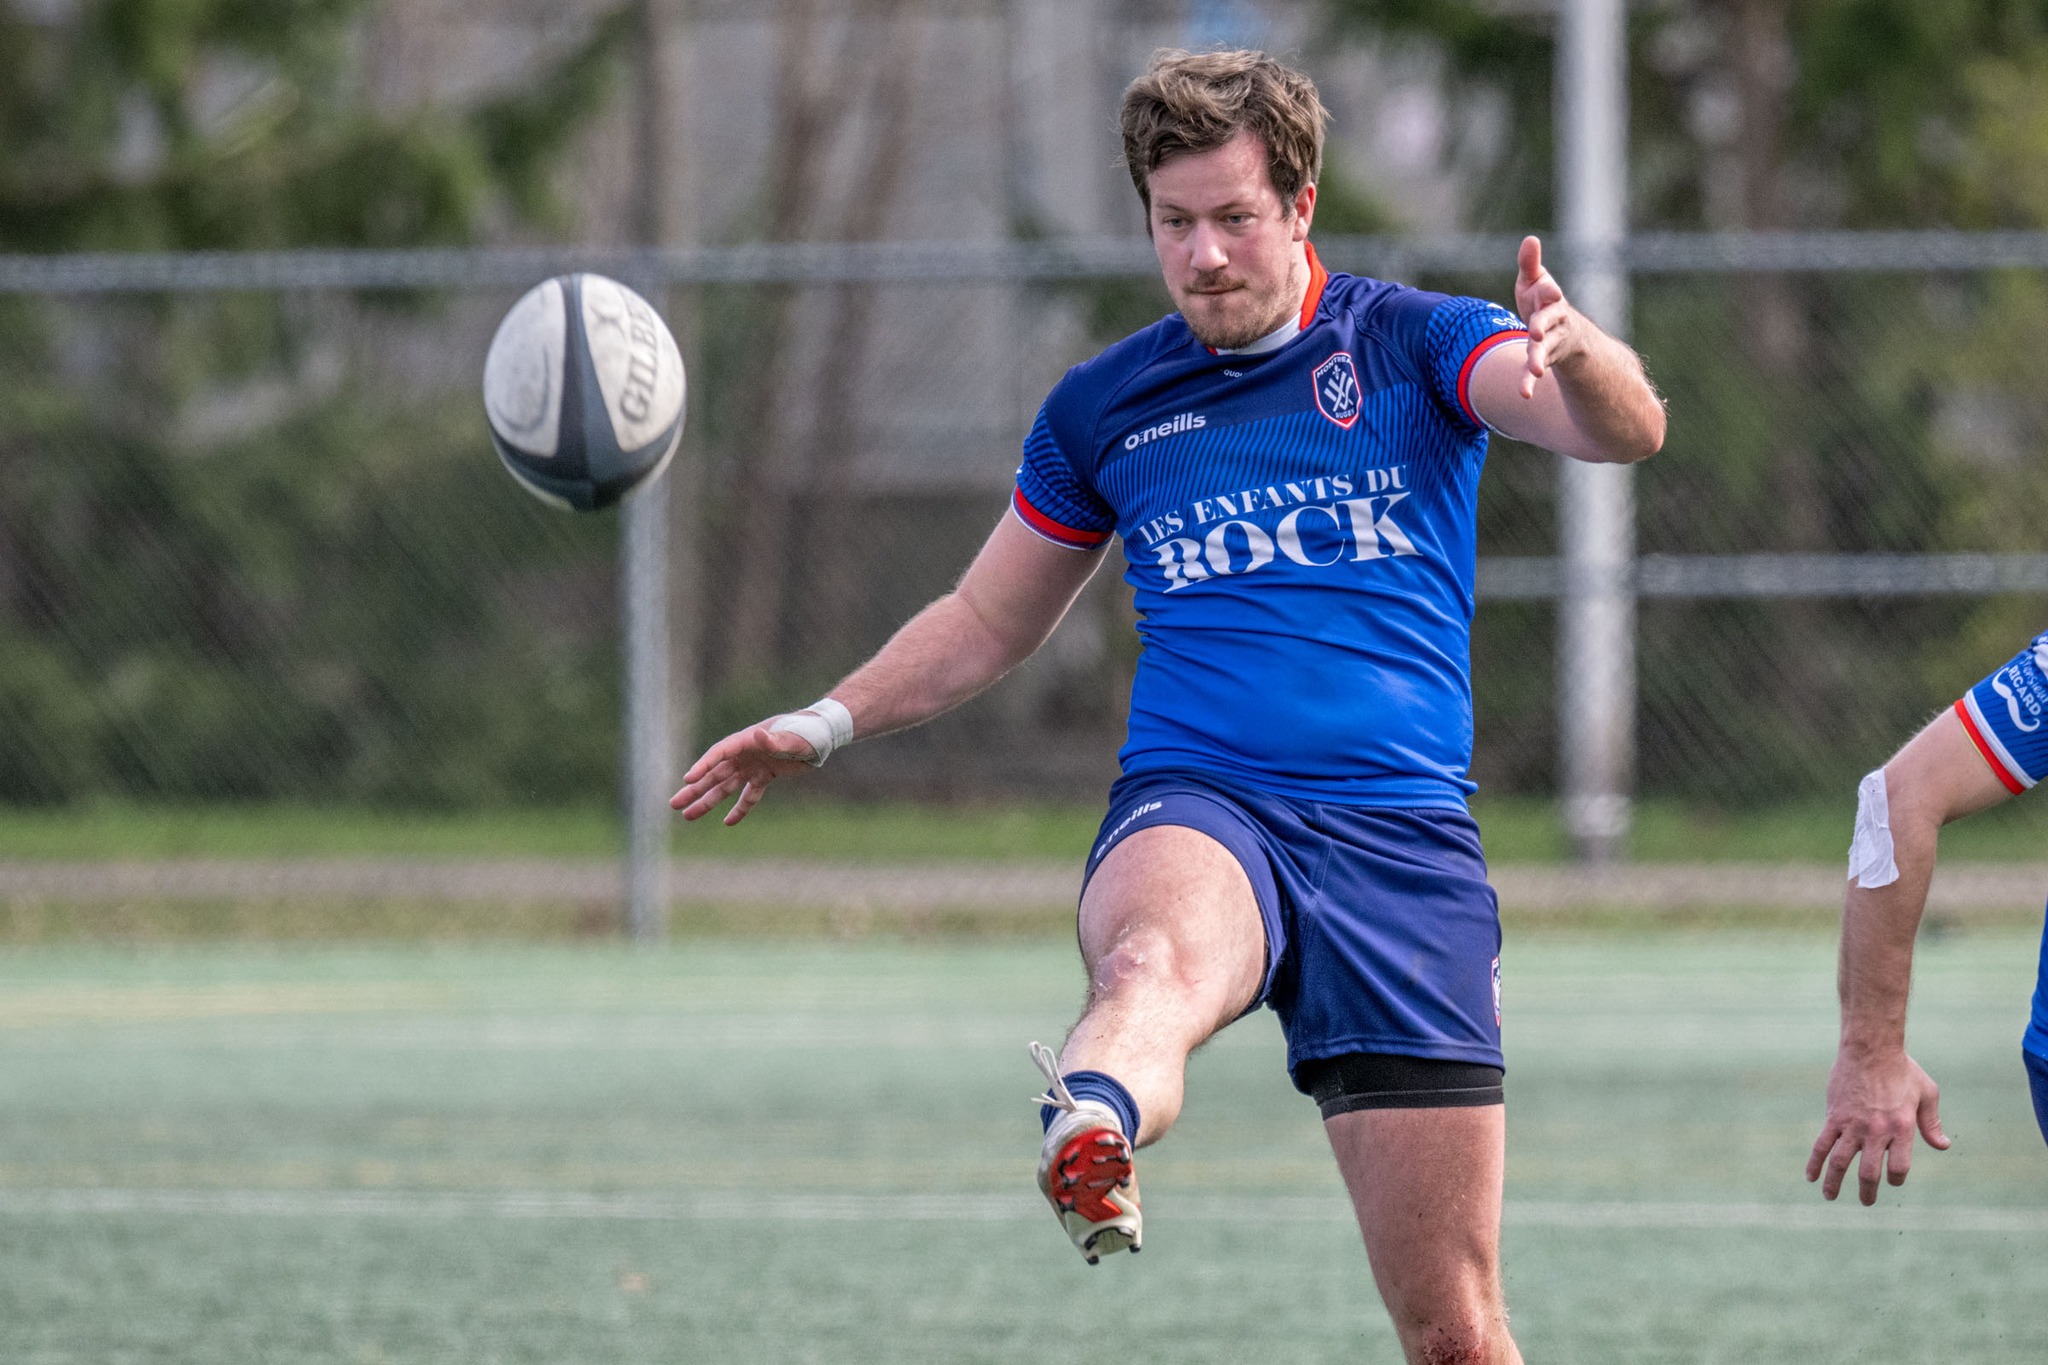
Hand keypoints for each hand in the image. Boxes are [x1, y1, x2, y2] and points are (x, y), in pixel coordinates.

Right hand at [669, 720, 819, 825]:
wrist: (821, 736)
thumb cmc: (806, 732)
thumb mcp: (791, 737)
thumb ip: (775, 739)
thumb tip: (758, 735)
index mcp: (747, 741)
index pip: (719, 754)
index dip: (703, 766)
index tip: (688, 779)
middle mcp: (745, 754)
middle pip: (714, 774)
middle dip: (694, 789)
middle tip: (674, 804)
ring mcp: (753, 766)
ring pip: (725, 787)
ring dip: (707, 801)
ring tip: (688, 816)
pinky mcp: (764, 776)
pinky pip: (748, 796)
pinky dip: (740, 809)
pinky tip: (727, 822)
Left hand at [1513, 235, 1591, 399]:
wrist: (1562, 332)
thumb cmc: (1542, 301)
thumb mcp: (1535, 282)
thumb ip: (1531, 264)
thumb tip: (1530, 239)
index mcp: (1550, 300)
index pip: (1551, 295)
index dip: (1549, 292)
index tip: (1549, 290)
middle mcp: (1553, 322)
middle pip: (1547, 322)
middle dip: (1542, 325)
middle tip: (1535, 331)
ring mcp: (1550, 343)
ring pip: (1544, 351)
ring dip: (1538, 360)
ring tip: (1535, 370)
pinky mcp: (1542, 360)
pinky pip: (1534, 372)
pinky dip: (1528, 382)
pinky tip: (1524, 394)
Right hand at [1805, 1047, 1949, 1204]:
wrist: (1870, 1048)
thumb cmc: (1902, 1069)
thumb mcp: (1926, 1094)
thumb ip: (1931, 1123)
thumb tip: (1943, 1146)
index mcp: (1901, 1128)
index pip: (1899, 1167)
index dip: (1897, 1179)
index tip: (1893, 1180)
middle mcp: (1876, 1131)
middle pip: (1869, 1171)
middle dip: (1867, 1191)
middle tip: (1867, 1201)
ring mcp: (1852, 1125)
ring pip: (1840, 1162)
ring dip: (1834, 1183)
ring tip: (1830, 1196)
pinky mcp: (1834, 1117)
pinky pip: (1822, 1143)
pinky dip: (1814, 1162)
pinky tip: (1810, 1176)